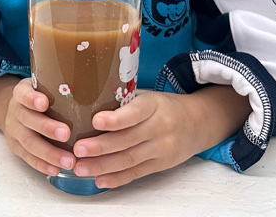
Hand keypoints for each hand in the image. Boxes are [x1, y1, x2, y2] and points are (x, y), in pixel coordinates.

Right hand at [0, 76, 75, 177]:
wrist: (16, 109)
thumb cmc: (40, 95)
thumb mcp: (43, 84)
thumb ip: (59, 86)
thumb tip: (95, 86)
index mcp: (22, 92)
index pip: (23, 93)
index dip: (32, 99)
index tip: (45, 103)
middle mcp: (15, 110)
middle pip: (27, 119)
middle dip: (46, 128)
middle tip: (66, 134)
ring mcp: (14, 130)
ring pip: (28, 142)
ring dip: (49, 153)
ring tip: (69, 161)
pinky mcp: (16, 147)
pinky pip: (28, 158)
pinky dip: (42, 165)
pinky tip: (56, 169)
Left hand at [72, 84, 249, 189]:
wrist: (198, 123)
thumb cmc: (165, 107)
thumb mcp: (149, 97)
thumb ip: (125, 104)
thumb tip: (85, 106)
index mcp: (154, 105)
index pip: (135, 112)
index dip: (115, 118)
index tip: (95, 120)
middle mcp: (160, 127)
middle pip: (127, 140)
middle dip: (100, 147)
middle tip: (77, 149)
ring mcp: (162, 148)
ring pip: (129, 159)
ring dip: (102, 166)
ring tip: (81, 167)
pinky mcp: (161, 164)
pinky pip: (136, 173)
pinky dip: (116, 178)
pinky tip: (99, 179)